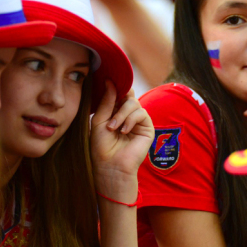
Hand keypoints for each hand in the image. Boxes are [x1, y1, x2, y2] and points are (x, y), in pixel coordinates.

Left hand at [90, 81, 153, 196]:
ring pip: (134, 103)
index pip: (120, 93)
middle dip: (118, 103)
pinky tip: (124, 131)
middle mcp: (129, 115)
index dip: (116, 88)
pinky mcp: (148, 128)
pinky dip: (130, 120)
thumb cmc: (101, 147)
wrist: (110, 166)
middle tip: (109, 117)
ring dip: (121, 114)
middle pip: (128, 95)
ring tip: (113, 128)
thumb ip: (106, 101)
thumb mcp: (99, 121)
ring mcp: (139, 121)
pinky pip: (141, 113)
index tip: (107, 82)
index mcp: (116, 112)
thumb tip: (110, 81)